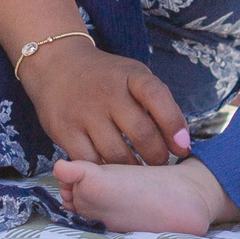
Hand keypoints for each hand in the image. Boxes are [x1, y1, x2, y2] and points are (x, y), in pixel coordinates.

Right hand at [19, 42, 185, 165]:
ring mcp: (84, 112)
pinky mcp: (64, 131)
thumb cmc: (106, 78)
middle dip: (157, 156)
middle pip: (141, 133)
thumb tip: (181, 143)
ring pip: (117, 154)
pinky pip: (90, 163)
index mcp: (130, 75)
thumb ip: (158, 104)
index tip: (183, 146)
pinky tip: (112, 173)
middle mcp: (107, 92)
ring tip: (139, 170)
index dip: (174, 124)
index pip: (157, 96)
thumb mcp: (134, 76)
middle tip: (160, 164)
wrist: (56, 65)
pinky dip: (104, 173)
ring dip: (134, 169)